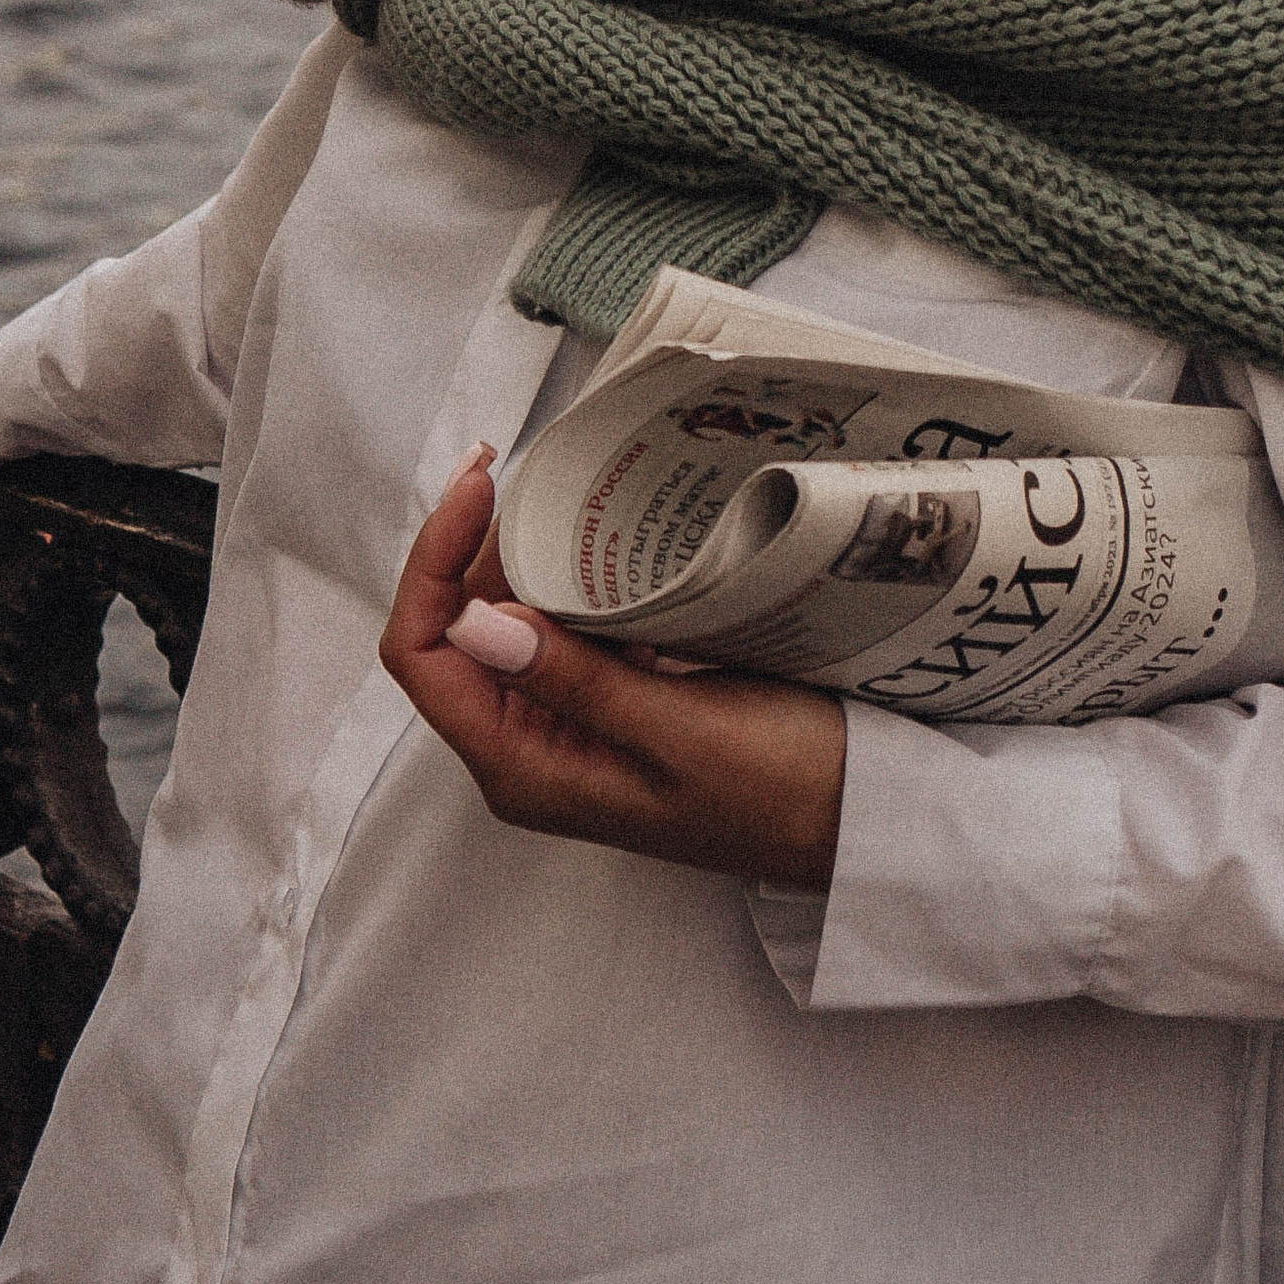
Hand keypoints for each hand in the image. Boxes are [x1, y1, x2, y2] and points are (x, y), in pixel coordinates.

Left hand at [379, 454, 848, 889]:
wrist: (859, 820)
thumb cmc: (778, 792)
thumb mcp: (678, 733)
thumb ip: (576, 681)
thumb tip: (473, 619)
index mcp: (524, 767)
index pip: (423, 654)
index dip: (431, 562)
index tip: (481, 486)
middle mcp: (532, 746)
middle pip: (457, 625)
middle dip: (475, 541)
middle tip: (527, 463)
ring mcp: (572, 722)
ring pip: (510, 617)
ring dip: (524, 549)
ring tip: (561, 482)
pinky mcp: (614, 697)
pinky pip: (566, 623)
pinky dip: (572, 570)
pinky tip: (607, 530)